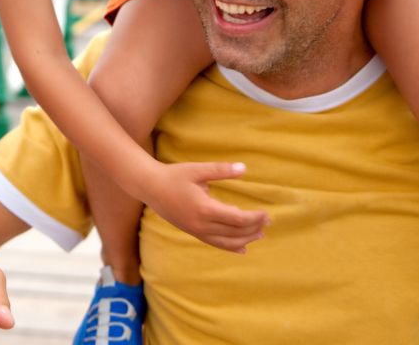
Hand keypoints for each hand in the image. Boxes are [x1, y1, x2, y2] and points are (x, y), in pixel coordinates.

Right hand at [142, 161, 268, 252]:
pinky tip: (242, 249)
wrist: (150, 187)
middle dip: (253, 229)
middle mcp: (201, 224)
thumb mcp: (197, 169)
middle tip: (268, 222)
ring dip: (245, 240)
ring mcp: (196, 231)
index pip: (237, 219)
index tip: (266, 214)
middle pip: (234, 232)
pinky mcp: (192, 232)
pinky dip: (230, 247)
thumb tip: (243, 168)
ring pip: (226, 242)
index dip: (254, 218)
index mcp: (205, 208)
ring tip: (259, 235)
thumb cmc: (174, 176)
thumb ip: (221, 170)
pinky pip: (215, 243)